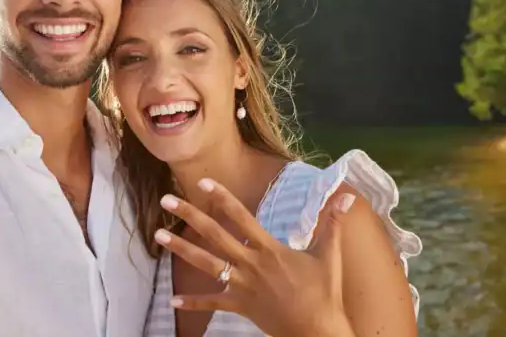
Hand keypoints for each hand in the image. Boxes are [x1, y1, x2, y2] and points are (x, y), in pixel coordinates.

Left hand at [154, 178, 356, 336]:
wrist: (318, 331)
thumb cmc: (324, 293)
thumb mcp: (329, 255)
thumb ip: (332, 223)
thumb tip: (347, 196)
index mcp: (269, 249)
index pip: (241, 217)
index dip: (222, 199)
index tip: (204, 183)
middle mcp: (251, 264)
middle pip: (214, 236)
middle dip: (189, 216)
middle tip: (166, 199)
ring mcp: (242, 286)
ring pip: (206, 264)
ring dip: (181, 249)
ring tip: (158, 236)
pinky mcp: (240, 306)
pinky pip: (213, 303)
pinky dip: (194, 302)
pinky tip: (174, 301)